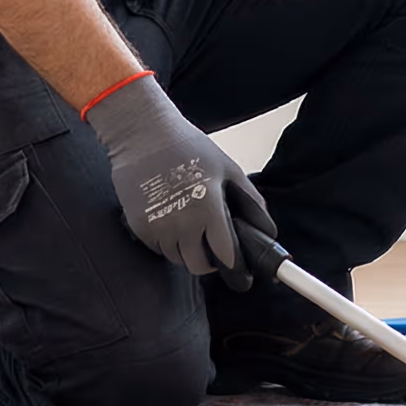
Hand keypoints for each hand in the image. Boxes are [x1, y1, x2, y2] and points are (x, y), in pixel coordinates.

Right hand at [84, 74, 275, 281]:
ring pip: (176, 258)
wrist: (143, 134)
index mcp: (208, 208)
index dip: (235, 264)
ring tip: (188, 224)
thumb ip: (250, 200)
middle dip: (208, 261)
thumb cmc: (188, 146)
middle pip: (198, 266)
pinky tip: (169, 218)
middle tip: (211, 248)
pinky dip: (166, 241)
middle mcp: (182, 223)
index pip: (225, 255)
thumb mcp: (227, 168)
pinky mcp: (138, 226)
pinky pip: (157, 247)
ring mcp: (157, 226)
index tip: (240, 270)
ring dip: (186, 249)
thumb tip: (267, 229)